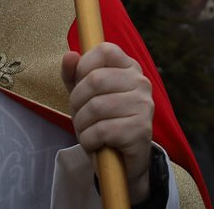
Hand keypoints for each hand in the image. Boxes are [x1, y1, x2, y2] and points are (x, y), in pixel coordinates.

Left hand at [61, 42, 153, 203]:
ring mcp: (144, 105)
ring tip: (86, 130)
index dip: (84, 65)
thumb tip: (69, 56)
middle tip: (79, 115)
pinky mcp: (141, 129)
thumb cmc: (102, 121)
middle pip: (95, 79)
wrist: (122, 162)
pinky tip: (94, 143)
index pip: (105, 50)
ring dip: (81, 123)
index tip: (79, 84)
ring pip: (96, 106)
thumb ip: (73, 74)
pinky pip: (102, 130)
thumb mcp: (84, 95)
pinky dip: (89, 139)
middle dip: (77, 101)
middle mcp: (141, 82)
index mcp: (129, 66)